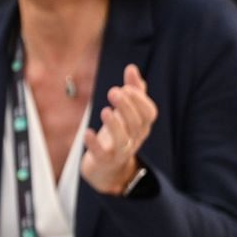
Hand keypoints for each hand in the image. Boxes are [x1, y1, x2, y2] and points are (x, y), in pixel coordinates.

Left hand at [80, 64, 155, 194]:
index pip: (149, 113)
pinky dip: (94, 144)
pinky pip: (102, 154)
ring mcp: (120, 151)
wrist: (107, 168)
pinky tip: (88, 132)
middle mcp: (134, 139)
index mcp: (141, 126)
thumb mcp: (126, 112)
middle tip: (113, 91)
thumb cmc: (118, 134)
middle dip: (127, 107)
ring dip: (115, 125)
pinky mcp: (104, 161)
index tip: (128, 87)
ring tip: (105, 111)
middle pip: (136, 124)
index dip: (140, 100)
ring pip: (123, 140)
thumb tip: (132, 68)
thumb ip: (132, 91)